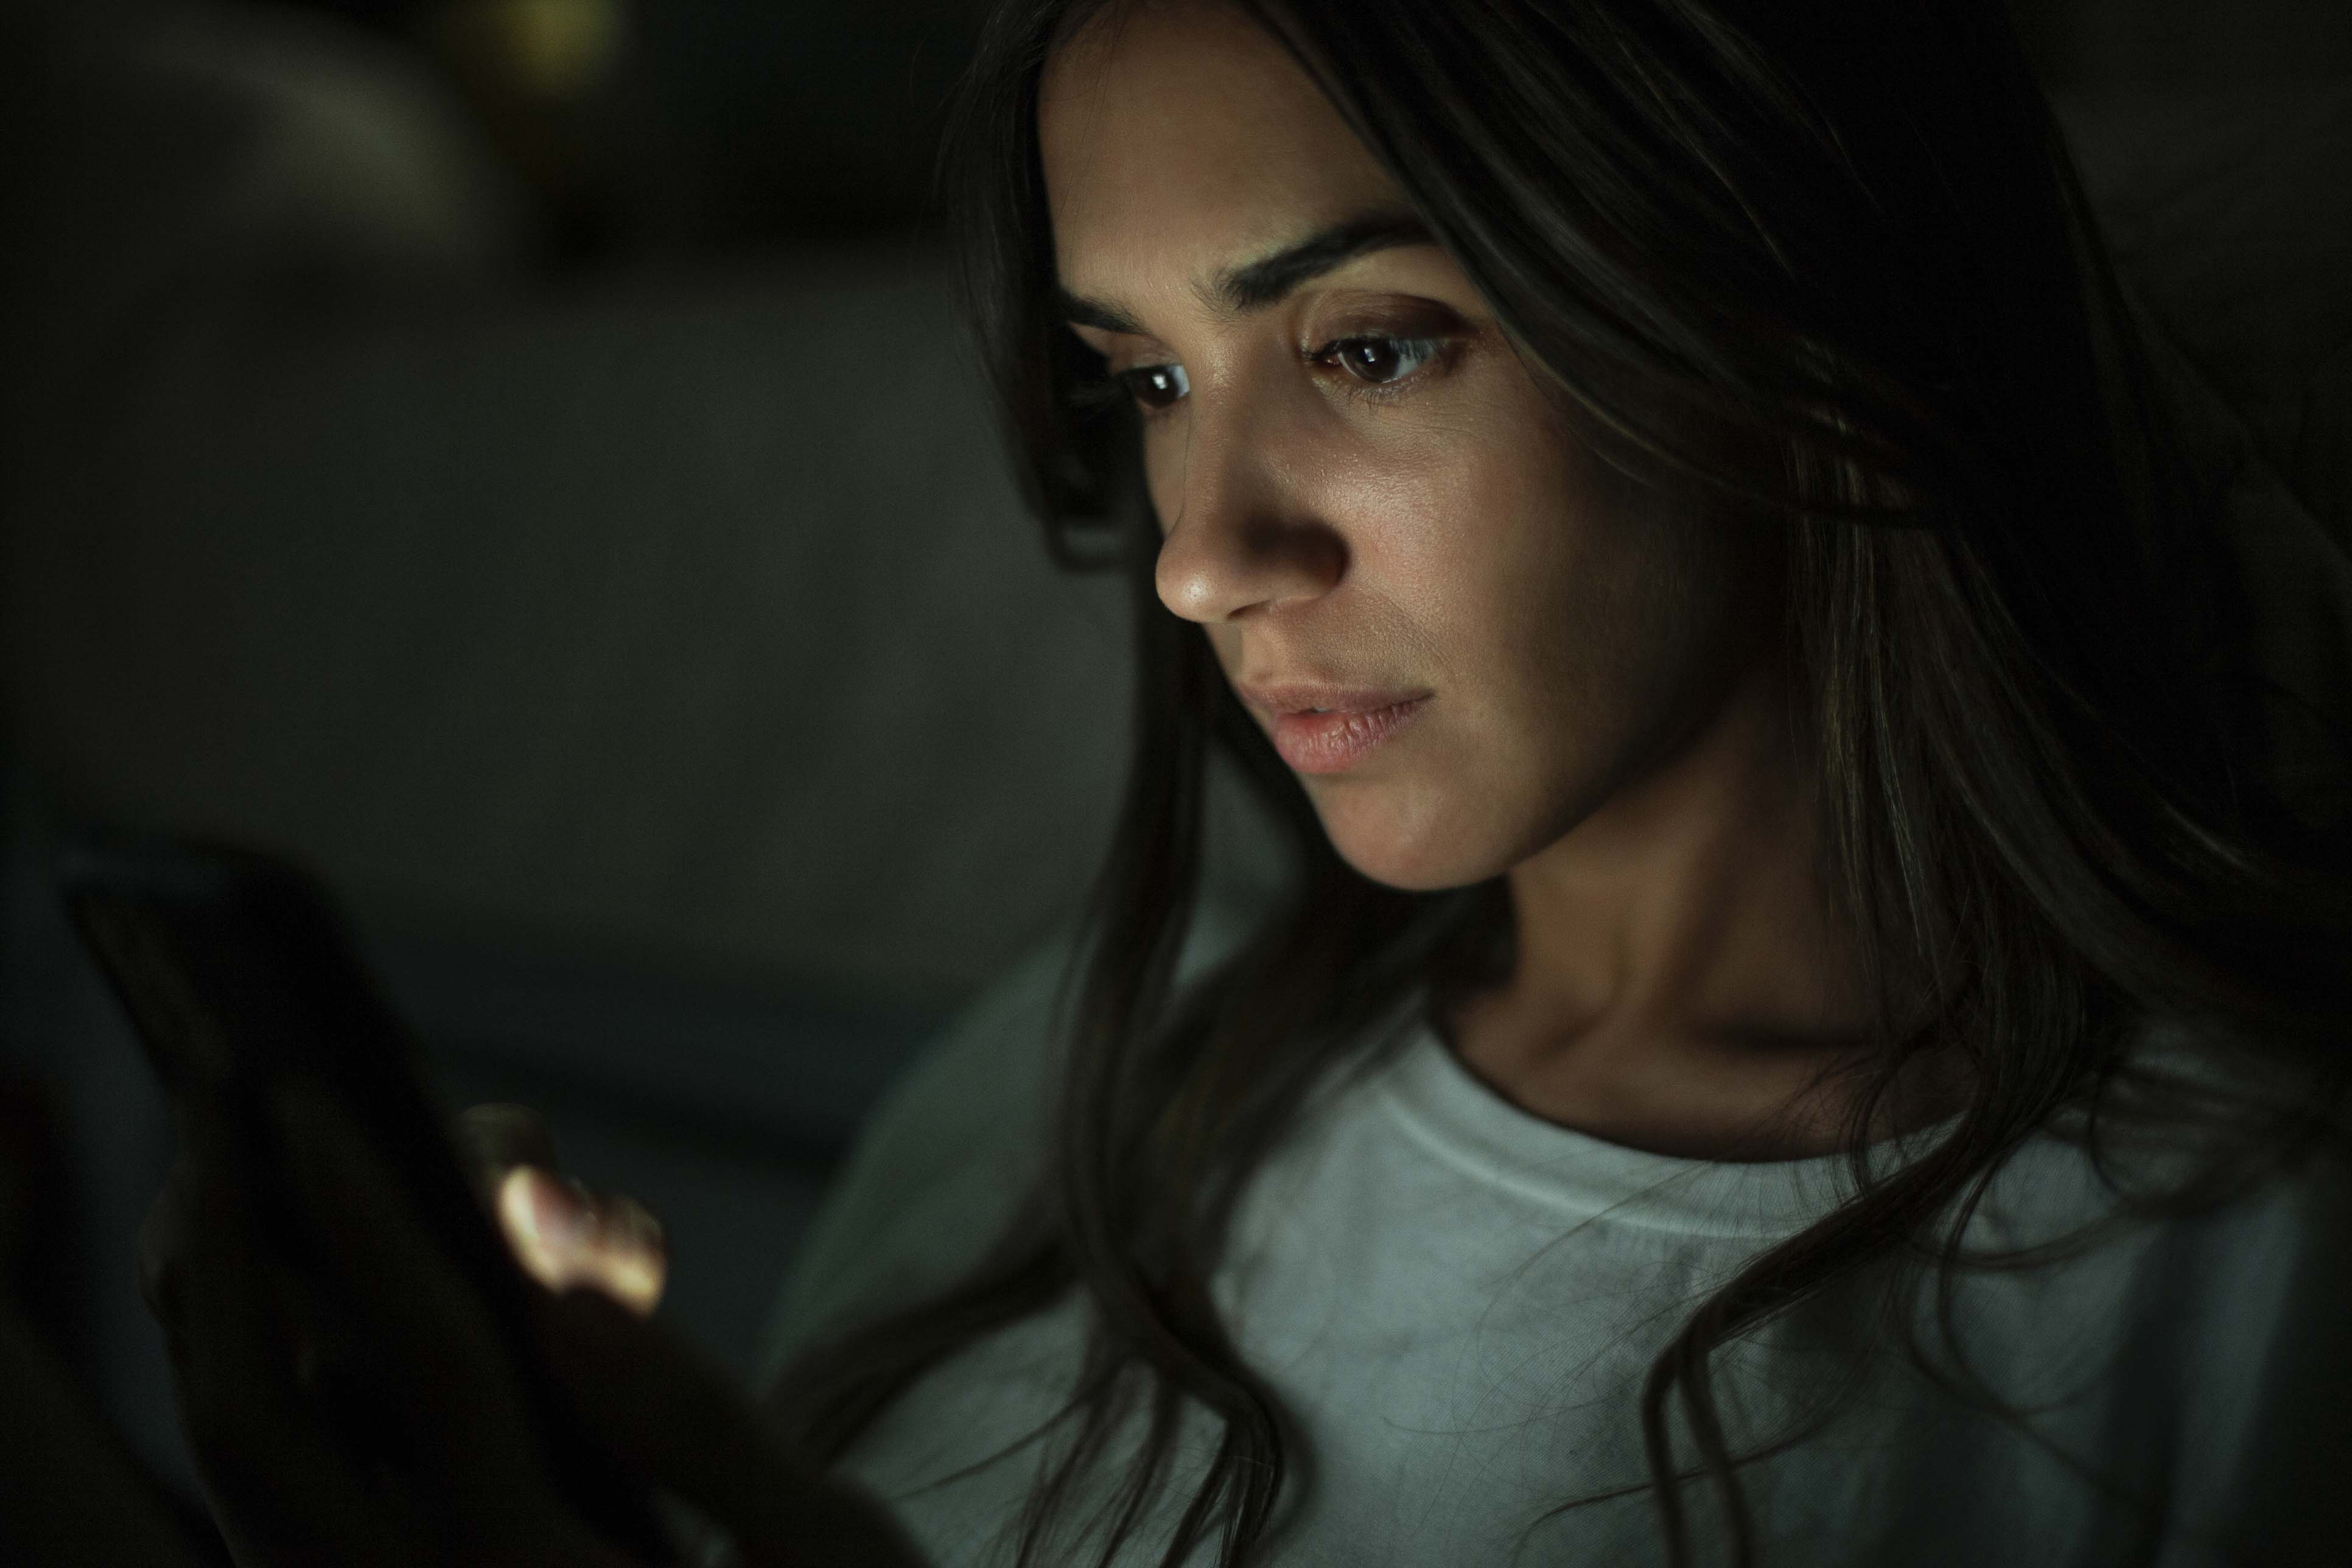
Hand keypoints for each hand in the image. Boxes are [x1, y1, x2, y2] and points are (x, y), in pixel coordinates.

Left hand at [140, 1090, 924, 1567]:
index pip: (436, 1361)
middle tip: (220, 1105)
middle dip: (224, 1257)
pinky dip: (275, 1391)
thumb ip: (699, 1417)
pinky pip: (288, 1515)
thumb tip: (561, 1275)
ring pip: (254, 1477)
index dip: (368, 1212)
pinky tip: (324, 1303)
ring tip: (249, 1181)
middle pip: (268, 1426)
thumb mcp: (835, 1552)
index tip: (310, 1092)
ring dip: (230, 1320)